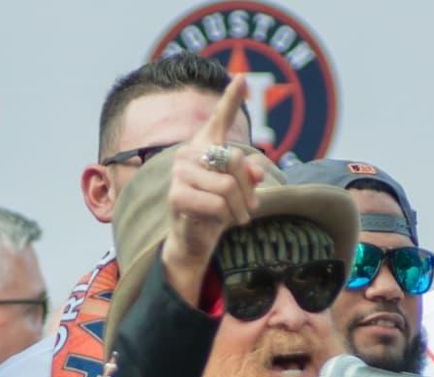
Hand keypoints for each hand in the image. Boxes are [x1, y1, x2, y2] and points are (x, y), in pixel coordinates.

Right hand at [161, 75, 264, 294]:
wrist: (193, 240)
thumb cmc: (215, 212)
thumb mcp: (238, 192)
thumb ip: (248, 177)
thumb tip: (257, 171)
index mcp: (203, 148)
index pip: (218, 119)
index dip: (231, 99)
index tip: (242, 79)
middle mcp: (187, 154)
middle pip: (235, 160)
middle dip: (248, 189)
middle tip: (250, 208)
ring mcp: (179, 173)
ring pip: (228, 185)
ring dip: (238, 207)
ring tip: (235, 217)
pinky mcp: (176, 196)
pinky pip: (216, 203)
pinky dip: (224, 216)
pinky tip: (218, 221)